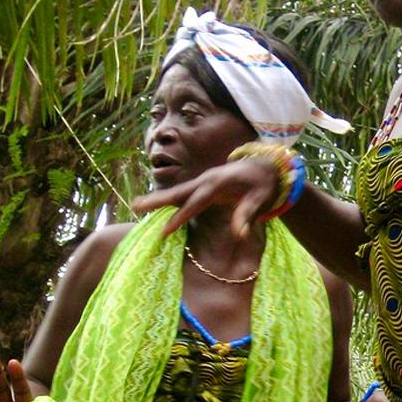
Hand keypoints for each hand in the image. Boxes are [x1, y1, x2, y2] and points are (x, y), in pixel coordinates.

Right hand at [132, 157, 279, 237]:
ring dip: (158, 199)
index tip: (164, 230)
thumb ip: (248, 216)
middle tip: (134, 206)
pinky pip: (184, 194)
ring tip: (135, 206)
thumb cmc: (264, 185)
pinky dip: (169, 200)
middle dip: (156, 200)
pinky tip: (156, 207)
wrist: (267, 166)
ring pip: (178, 192)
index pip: (196, 203)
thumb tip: (239, 235)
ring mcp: (204, 181)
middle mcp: (206, 180)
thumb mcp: (261, 200)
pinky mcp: (204, 185)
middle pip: (178, 192)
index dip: (180, 217)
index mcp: (218, 184)